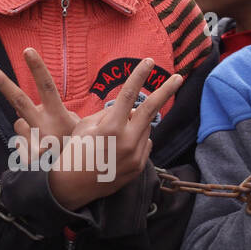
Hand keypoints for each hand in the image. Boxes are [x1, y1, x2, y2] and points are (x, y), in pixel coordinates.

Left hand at [0, 48, 80, 163]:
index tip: (27, 51)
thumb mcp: (79, 131)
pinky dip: (26, 145)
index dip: (37, 69)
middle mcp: (42, 126)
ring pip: (18, 123)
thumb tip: (49, 107)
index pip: (47, 88)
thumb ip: (64, 116)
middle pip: (20, 100)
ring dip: (27, 127)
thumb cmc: (77, 151)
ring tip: (43, 141)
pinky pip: (18, 142)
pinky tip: (38, 154)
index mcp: (58, 117)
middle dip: (3, 83)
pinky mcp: (23, 155)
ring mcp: (30, 141)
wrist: (72, 183)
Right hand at [48, 58, 181, 210]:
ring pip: (146, 128)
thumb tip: (129, 109)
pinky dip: (137, 139)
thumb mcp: (85, 126)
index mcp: (111, 128)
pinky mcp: (139, 167)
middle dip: (166, 91)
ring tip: (116, 133)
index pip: (129, 95)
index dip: (139, 75)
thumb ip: (109, 114)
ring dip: (137, 123)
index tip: (149, 62)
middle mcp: (127, 142)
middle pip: (151, 109)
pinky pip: (145, 144)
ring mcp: (135, 156)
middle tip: (179, 77)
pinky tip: (119, 148)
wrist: (72, 187)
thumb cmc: (74, 151)